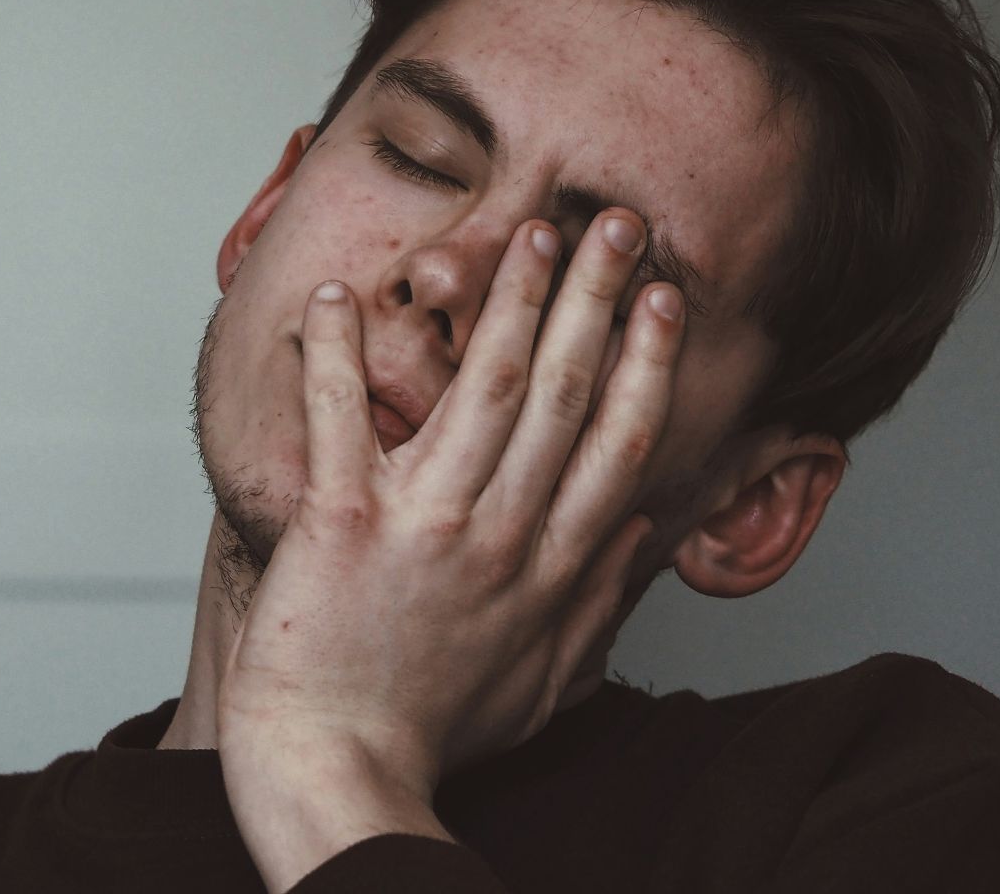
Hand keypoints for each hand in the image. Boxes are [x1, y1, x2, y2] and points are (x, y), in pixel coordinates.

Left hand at [216, 209, 684, 886]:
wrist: (338, 774)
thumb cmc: (430, 734)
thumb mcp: (543, 684)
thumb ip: (598, 605)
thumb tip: (646, 536)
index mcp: (549, 567)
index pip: (618, 444)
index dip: (647, 363)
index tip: (666, 300)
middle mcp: (499, 534)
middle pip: (565, 394)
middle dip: (597, 298)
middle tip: (616, 225)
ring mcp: (424, 525)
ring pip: (482, 389)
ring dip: (510, 301)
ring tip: (531, 232)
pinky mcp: (341, 525)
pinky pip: (340, 422)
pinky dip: (333, 358)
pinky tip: (334, 295)